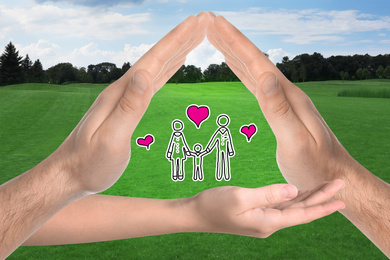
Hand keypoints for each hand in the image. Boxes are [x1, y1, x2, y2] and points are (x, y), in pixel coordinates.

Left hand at [48, 12, 209, 192]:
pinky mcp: (128, 107)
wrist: (69, 173)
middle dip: (181, 38)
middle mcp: (123, 90)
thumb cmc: (90, 163)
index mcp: (121, 93)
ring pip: (156, 68)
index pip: (153, 61)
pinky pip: (153, 82)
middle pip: (157, 58)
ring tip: (194, 37)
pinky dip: (167, 70)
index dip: (176, 40)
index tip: (196, 22)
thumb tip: (144, 73)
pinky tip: (174, 65)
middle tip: (203, 22)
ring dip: (176, 51)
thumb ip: (129, 107)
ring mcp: (125, 97)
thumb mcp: (111, 139)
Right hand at [186, 179, 344, 236]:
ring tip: (326, 187)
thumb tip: (294, 190)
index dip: (323, 206)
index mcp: (268, 221)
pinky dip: (293, 197)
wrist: (195, 214)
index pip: (302, 214)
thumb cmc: (214, 205)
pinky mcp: (256, 213)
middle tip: (340, 184)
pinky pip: (281, 205)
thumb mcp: (241, 197)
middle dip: (321, 197)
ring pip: (292, 207)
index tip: (342, 199)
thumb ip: (269, 193)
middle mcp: (269, 223)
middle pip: (301, 210)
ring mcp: (263, 219)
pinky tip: (300, 191)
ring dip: (309, 196)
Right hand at [207, 14, 355, 189]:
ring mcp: (284, 101)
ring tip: (219, 40)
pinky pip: (256, 86)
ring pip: (254, 71)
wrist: (334, 176)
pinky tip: (237, 68)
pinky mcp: (280, 110)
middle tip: (212, 25)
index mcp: (289, 97)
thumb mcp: (295, 141)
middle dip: (232, 42)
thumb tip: (265, 76)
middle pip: (254, 61)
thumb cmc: (315, 166)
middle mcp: (286, 93)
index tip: (217, 24)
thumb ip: (279, 110)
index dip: (236, 43)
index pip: (258, 63)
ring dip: (236, 54)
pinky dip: (243, 73)